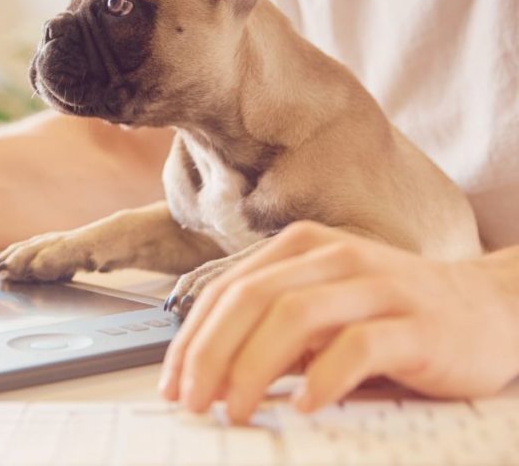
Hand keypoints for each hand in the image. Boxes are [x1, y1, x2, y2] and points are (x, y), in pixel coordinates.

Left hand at [158, 221, 518, 422]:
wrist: (490, 309)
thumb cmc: (394, 314)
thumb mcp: (325, 311)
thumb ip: (273, 331)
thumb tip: (211, 374)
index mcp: (302, 248)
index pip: (227, 290)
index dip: (191, 338)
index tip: (172, 382)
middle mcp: (334, 258)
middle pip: (250, 299)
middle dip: (209, 354)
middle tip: (192, 402)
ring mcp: (376, 287)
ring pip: (293, 316)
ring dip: (253, 368)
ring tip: (236, 409)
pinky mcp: (415, 325)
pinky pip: (358, 347)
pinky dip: (323, 378)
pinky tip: (304, 406)